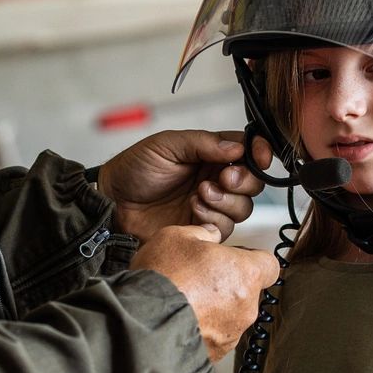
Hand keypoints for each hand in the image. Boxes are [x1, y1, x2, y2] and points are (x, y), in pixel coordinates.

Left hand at [99, 130, 267, 242]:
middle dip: (243, 181)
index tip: (259, 157)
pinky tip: (192, 209)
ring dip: (226, 201)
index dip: (259, 153)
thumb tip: (238, 148)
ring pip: (243, 208)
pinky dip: (213, 218)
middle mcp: (215, 179)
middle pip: (253, 183)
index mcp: (210, 154)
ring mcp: (211, 206)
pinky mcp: (202, 230)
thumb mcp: (168, 145)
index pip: (248, 151)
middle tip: (222, 178)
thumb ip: (204, 143)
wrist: (113, 202)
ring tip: (199, 194)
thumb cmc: (135, 169)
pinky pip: (225, 228)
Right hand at [130, 224, 279, 360]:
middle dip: (227, 285)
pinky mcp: (214, 355)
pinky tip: (178, 320)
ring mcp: (231, 335)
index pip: (269, 265)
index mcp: (245, 273)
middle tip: (199, 277)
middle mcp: (246, 307)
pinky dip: (201, 330)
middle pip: (247, 291)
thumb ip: (201, 233)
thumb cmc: (161, 280)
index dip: (252, 260)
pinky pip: (213, 337)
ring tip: (184, 301)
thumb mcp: (176, 236)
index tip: (236, 257)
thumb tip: (209, 234)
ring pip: (230, 316)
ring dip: (214, 309)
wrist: (141, 324)